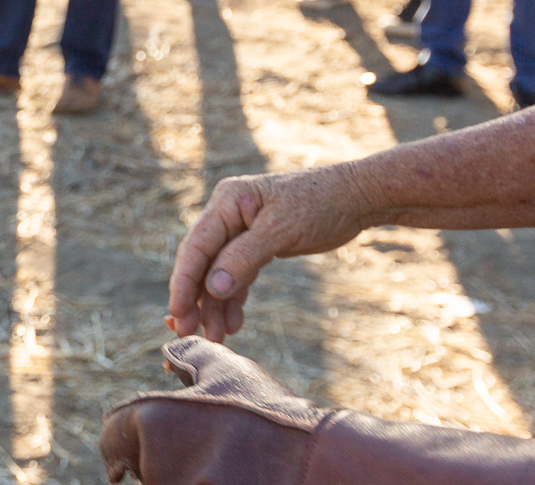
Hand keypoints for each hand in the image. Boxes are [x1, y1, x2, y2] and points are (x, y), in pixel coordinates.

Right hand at [166, 167, 371, 341]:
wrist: (356, 196)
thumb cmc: (321, 203)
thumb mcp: (282, 230)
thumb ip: (244, 258)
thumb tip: (213, 289)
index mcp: (227, 201)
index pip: (197, 246)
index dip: (184, 282)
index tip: (177, 314)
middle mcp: (227, 214)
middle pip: (202, 261)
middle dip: (196, 299)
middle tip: (189, 334)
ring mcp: (240, 229)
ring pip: (218, 272)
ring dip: (215, 304)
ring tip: (215, 338)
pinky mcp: (257, 244)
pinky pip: (237, 274)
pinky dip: (234, 298)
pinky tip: (233, 322)